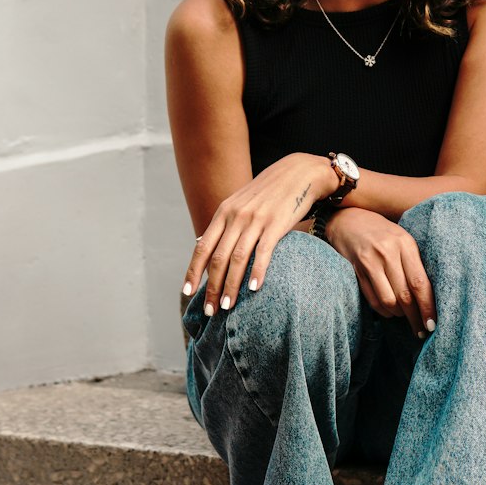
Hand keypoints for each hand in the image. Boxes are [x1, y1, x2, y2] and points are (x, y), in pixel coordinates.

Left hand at [183, 153, 332, 314]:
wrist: (298, 173)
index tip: (187, 294)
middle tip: (211, 310)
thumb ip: (224, 224)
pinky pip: (263, 252)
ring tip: (228, 307)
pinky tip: (253, 289)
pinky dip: (257, 272)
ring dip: (231, 286)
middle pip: (217, 258)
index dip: (193, 272)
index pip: (202, 248)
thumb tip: (204, 245)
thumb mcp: (240, 203)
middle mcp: (236, 216)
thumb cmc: (269, 193)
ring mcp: (255, 220)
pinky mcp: (276, 224)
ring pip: (237, 259)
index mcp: (223, 213)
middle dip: (212, 288)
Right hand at [324, 209, 435, 338]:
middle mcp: (387, 253)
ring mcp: (369, 262)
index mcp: (405, 244)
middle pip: (405, 295)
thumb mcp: (403, 239)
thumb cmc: (383, 232)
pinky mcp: (356, 271)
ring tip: (404, 315)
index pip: (420, 283)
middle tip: (422, 330)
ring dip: (399, 314)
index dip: (427, 307)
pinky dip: (384, 310)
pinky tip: (390, 310)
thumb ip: (415, 263)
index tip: (433, 323)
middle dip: (415, 317)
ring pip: (388, 301)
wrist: (348, 219)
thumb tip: (431, 297)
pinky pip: (373, 299)